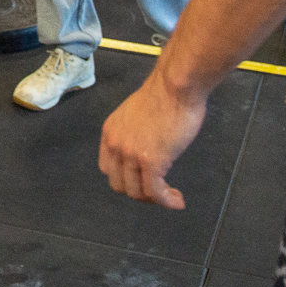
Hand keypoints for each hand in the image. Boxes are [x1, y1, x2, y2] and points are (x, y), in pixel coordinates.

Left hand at [98, 68, 208, 209]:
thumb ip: (134, 133)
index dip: (125, 179)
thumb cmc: (165, 94)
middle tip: (158, 191)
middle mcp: (116, 145)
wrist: (176, 85)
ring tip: (171, 196)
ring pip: (137, 193)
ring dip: (155, 200)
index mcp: (110, 132)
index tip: (142, 180)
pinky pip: (155, 192)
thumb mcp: (136, 115)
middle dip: (139, 193)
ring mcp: (131, 154)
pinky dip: (167, 201)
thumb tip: (146, 148)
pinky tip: (177, 201)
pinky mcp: (151, 161)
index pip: (108, 168)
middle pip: (119, 185)